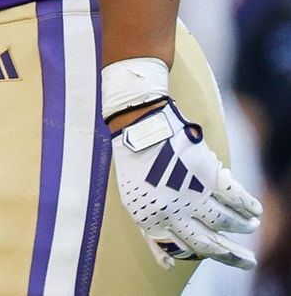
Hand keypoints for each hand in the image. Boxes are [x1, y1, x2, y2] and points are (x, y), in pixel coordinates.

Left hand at [112, 102, 261, 268]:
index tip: (216, 255)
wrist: (141, 127)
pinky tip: (256, 209)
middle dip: (232, 255)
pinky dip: (249, 205)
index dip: (203, 254)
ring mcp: (192, 194)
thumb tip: (168, 264)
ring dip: (243, 226)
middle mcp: (173, 212)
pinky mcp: (208, 175)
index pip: (184, 249)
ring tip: (252, 226)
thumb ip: (153, 232)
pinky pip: (236, 198)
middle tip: (248, 261)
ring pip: (227, 221)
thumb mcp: (134, 202)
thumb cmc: (136, 165)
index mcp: (152, 220)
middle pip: (210, 244)